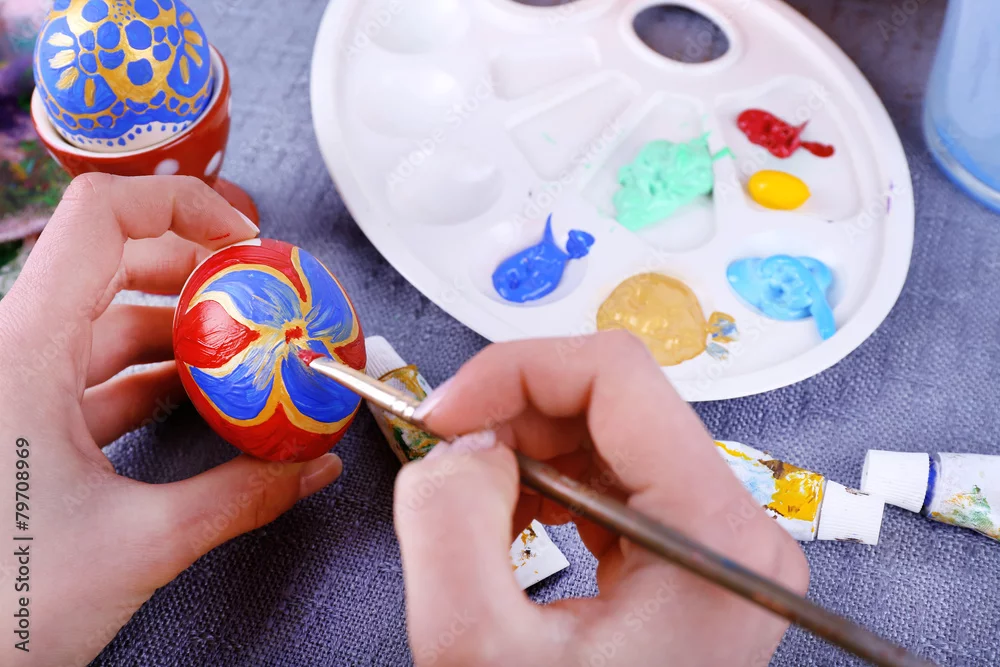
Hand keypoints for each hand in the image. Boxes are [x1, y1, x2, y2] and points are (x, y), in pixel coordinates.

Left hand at [0, 174, 344, 665]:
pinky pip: (96, 376)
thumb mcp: (139, 544)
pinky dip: (154, 378)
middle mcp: (11, 354)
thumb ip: (243, 497)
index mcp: (23, 352)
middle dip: (197, 268)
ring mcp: (15, 389)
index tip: (246, 240)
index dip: (183, 205)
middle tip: (260, 290)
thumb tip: (311, 468)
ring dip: (181, 330)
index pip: (102, 218)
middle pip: (111, 261)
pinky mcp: (23, 425)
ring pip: (105, 323)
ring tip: (245, 349)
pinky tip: (203, 399)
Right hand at [394, 332, 808, 665]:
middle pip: (612, 402)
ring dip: (522, 454)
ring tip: (472, 508)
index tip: (442, 414)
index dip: (513, 372)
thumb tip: (459, 444)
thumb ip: (448, 522)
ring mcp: (713, 546)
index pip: (615, 376)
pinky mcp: (684, 560)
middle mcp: (733, 530)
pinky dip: (543, 488)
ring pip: (605, 438)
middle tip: (443, 459)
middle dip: (510, 416)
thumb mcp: (476, 652)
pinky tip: (508, 526)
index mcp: (712, 537)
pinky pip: (608, 484)